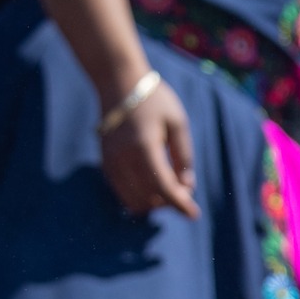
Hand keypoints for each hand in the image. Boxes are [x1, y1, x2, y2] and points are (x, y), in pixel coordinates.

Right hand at [99, 82, 200, 217]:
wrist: (118, 84)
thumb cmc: (154, 100)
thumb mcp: (178, 123)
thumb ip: (183, 156)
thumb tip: (187, 187)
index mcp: (144, 147)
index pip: (163, 186)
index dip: (180, 204)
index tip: (194, 214)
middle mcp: (123, 158)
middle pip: (150, 197)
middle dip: (171, 202)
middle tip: (185, 190)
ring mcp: (111, 162)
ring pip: (134, 200)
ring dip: (155, 203)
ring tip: (170, 188)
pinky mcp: (106, 163)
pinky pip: (122, 193)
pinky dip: (140, 197)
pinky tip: (153, 187)